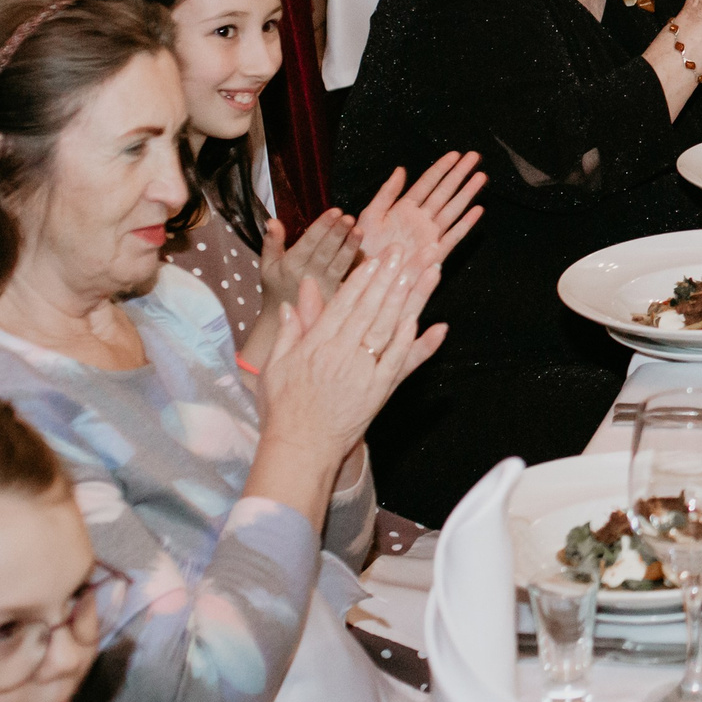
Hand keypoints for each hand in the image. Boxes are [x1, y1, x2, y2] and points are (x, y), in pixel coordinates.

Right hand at [257, 246, 446, 465]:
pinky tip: (423, 321)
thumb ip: (290, 331)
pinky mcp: (378, 391)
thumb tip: (294, 301)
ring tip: (418, 273)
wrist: (300, 448)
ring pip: (387, 329)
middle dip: (387, 278)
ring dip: (404, 299)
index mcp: (316, 346)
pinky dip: (411, 341)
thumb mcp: (277, 365)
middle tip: (402, 252)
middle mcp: (341, 355)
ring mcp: (362, 373)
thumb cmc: (284, 408)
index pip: (343, 305)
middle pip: (369, 309)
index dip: (361, 279)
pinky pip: (398, 361)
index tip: (375, 258)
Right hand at [258, 208, 357, 317]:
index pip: (308, 242)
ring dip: (350, 248)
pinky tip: (371, 258)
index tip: (335, 211)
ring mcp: (323, 288)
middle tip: (349, 218)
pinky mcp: (335, 298)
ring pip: (339, 265)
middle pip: (325, 252)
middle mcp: (307, 276)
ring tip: (359, 231)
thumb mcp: (267, 266)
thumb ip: (271, 243)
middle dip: (337, 234)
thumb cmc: (276, 290)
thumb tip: (272, 221)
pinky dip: (359, 270)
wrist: (282, 325)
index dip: (322, 226)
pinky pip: (348, 281)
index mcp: (290, 265)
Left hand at [354, 152, 485, 264]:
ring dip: (467, 193)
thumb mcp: (370, 215)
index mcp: (404, 208)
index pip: (427, 183)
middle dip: (460, 174)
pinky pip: (453, 236)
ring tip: (481, 177)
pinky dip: (466, 224)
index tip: (455, 154)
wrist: (367, 276)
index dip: (442, 168)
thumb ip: (386, 193)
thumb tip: (401, 169)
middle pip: (444, 192)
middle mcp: (421, 219)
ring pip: (453, 209)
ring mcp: (430, 234)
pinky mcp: (435, 252)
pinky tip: (477, 210)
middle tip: (475, 157)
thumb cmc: (364, 248)